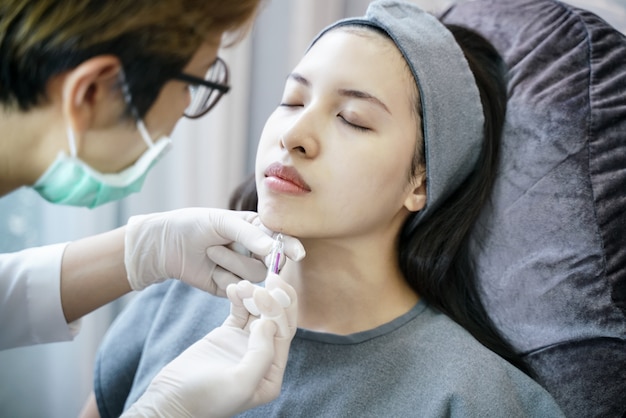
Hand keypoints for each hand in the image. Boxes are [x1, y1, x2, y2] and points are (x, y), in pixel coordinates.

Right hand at [121, 273, 297, 417]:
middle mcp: (262, 357)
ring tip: (243, 284)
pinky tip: (233, 287)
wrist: (169, 400)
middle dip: (274, 298)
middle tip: (269, 278)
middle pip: (275, 320)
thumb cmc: (205, 399)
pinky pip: (239, 311)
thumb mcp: (240, 383)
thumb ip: (261, 354)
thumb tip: (268, 323)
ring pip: (258, 312)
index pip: (283, 333)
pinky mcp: (227, 335)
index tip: (267, 291)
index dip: (279, 310)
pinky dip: (239, 298)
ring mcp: (244, 344)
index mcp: (271, 373)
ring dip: (254, 295)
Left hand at [124, 208, 303, 292]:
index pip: (281, 239)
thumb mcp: (222, 221)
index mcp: (257, 230)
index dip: (291, 247)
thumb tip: (273, 250)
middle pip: (273, 262)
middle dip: (258, 257)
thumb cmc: (194, 225)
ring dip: (231, 262)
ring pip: (255, 276)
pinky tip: (210, 270)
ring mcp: (244, 271)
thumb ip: (249, 234)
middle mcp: (255, 252)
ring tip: (210, 251)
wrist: (166, 246)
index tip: (297, 254)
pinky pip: (239, 289)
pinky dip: (223, 279)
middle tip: (247, 252)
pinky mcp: (232, 289)